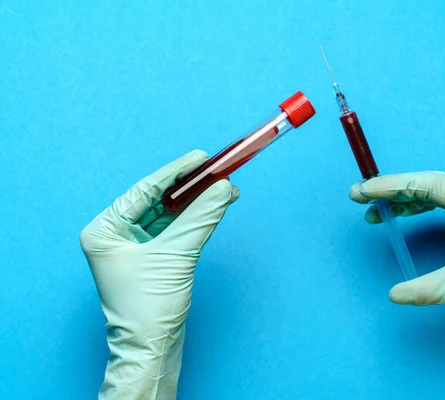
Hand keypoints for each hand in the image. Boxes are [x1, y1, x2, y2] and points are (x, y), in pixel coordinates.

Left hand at [80, 150, 236, 398]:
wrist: (151, 350)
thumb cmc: (148, 310)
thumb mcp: (175, 257)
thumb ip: (200, 219)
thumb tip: (224, 188)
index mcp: (104, 230)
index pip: (144, 191)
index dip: (174, 172)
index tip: (200, 157)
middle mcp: (115, 234)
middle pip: (158, 199)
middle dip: (189, 186)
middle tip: (215, 169)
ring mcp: (134, 246)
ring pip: (170, 213)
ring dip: (197, 202)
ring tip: (223, 186)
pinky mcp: (153, 257)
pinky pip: (176, 228)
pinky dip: (196, 218)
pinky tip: (215, 207)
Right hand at [350, 171, 444, 398]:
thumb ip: (433, 287)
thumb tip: (395, 294)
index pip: (427, 184)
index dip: (391, 186)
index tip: (363, 190)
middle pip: (428, 184)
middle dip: (393, 190)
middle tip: (360, 198)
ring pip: (435, 195)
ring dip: (405, 201)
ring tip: (376, 212)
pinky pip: (444, 207)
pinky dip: (420, 211)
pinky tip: (404, 216)